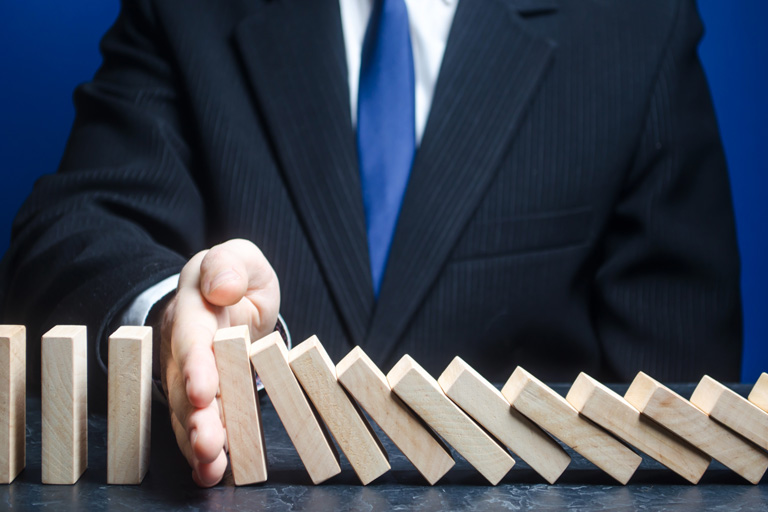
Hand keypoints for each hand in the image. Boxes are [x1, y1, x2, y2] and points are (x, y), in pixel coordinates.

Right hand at [159, 239, 279, 486]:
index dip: (196, 365)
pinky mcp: (198, 398)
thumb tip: (223, 287)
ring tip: (210, 466)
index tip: (204, 391)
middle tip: (207, 443)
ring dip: (198, 441)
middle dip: (195, 417)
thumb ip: (230, 265)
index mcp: (193, 308)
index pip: (191, 338)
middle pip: (185, 385)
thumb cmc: (234, 278)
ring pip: (187, 413)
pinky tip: (210, 473)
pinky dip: (202, 452)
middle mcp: (183, 347)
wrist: (223, 297)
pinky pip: (196, 426)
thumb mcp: (239, 258)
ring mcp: (187, 376)